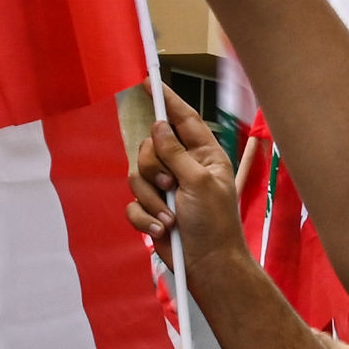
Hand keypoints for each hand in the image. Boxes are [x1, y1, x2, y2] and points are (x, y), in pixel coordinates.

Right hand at [130, 94, 241, 258]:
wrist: (208, 266)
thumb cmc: (215, 224)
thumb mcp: (199, 182)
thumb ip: (176, 152)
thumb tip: (158, 127)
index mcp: (203, 155)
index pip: (184, 120)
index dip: (167, 100)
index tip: (148, 82)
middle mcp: (183, 168)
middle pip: (150, 148)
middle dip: (153, 168)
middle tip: (169, 184)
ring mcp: (166, 190)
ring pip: (137, 176)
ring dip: (152, 200)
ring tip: (170, 217)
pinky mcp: (152, 211)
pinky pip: (133, 204)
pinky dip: (145, 219)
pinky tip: (162, 230)